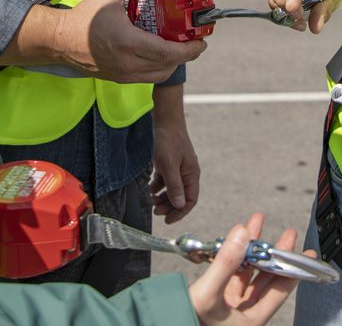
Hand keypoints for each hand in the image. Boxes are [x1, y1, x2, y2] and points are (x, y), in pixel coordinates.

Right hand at [0, 0, 208, 81]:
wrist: (60, 40)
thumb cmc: (83, 18)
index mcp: (129, 43)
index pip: (168, 53)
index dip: (189, 50)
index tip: (200, 42)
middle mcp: (128, 63)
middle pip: (168, 66)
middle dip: (185, 56)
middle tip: (193, 43)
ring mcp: (123, 74)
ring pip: (158, 75)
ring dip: (172, 64)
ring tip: (178, 48)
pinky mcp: (118, 78)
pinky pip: (146, 77)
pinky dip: (158, 68)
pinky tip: (159, 54)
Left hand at [151, 85, 199, 223]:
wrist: (165, 120)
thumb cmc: (169, 140)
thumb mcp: (169, 165)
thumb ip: (174, 185)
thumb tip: (179, 205)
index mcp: (191, 175)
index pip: (190, 200)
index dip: (180, 212)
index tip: (168, 220)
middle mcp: (187, 173)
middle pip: (180, 197)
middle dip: (168, 206)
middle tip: (155, 211)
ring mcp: (178, 169)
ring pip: (171, 190)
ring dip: (162, 197)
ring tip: (151, 200)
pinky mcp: (169, 164)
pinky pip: (164, 181)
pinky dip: (157, 186)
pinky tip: (150, 188)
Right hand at [188, 214, 302, 325]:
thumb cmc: (189, 323)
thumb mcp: (209, 294)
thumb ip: (226, 263)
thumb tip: (241, 233)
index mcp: (253, 319)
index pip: (281, 290)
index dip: (294, 270)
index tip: (306, 252)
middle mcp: (245, 312)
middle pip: (267, 278)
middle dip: (274, 253)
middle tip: (287, 234)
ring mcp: (231, 306)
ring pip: (248, 273)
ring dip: (252, 249)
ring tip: (255, 224)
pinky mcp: (217, 299)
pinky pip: (231, 273)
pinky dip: (234, 256)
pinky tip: (235, 240)